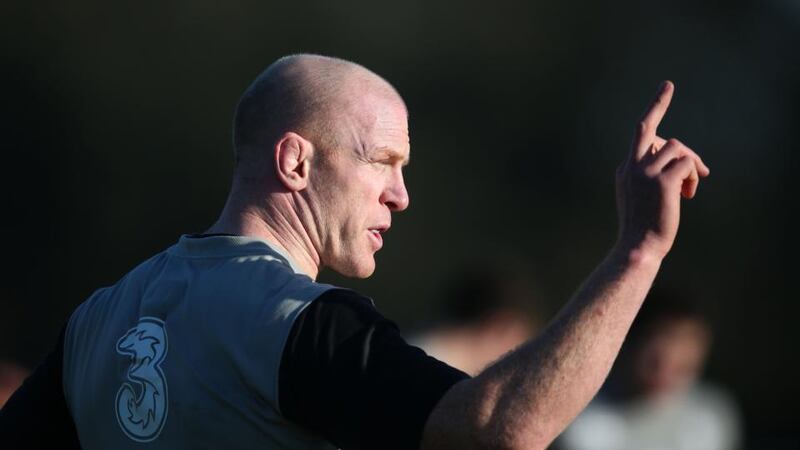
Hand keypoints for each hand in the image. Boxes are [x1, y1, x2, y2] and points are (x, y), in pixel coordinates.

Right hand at [615, 81, 709, 258]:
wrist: (638, 247)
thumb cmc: (643, 228)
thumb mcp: (642, 198)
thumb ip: (653, 176)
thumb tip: (681, 162)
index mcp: (625, 169)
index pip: (642, 134)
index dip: (655, 109)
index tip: (667, 88)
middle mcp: (631, 166)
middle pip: (651, 130)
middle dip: (662, 112)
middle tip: (672, 99)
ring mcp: (645, 173)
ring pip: (676, 148)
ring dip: (690, 165)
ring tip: (689, 187)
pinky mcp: (661, 182)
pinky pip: (687, 164)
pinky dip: (693, 177)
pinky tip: (688, 195)